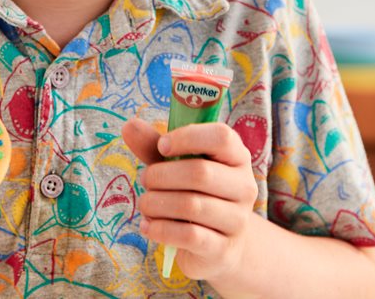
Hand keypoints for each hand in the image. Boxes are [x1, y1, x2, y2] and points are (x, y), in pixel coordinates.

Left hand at [121, 117, 258, 283]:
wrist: (219, 246)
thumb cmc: (195, 195)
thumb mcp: (176, 166)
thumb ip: (154, 145)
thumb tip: (129, 125)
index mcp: (237, 157)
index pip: (221, 137)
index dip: (188, 137)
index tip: (162, 146)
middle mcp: (244, 187)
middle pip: (201, 172)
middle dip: (161, 175)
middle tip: (145, 179)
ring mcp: (237, 220)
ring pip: (191, 205)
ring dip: (156, 203)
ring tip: (145, 203)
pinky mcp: (223, 249)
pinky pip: (188, 235)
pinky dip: (160, 229)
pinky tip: (148, 226)